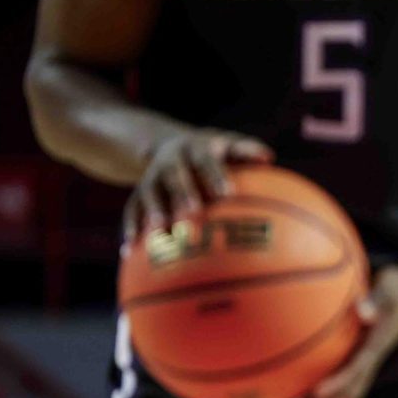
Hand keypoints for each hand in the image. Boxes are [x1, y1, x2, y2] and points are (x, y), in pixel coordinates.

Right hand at [123, 129, 272, 241]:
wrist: (171, 144)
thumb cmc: (213, 152)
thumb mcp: (227, 145)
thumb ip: (247, 151)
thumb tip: (267, 156)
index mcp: (195, 149)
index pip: (207, 161)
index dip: (216, 175)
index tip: (228, 193)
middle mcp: (171, 160)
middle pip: (175, 175)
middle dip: (184, 192)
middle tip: (194, 212)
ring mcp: (152, 177)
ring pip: (150, 192)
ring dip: (153, 210)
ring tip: (160, 230)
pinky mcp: (139, 193)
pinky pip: (132, 210)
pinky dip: (131, 228)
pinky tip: (130, 253)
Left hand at [283, 267, 397, 397]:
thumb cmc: (397, 288)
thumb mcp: (393, 286)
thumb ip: (378, 299)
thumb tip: (363, 310)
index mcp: (378, 345)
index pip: (359, 369)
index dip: (338, 383)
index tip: (316, 392)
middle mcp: (372, 359)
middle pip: (350, 393)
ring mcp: (366, 362)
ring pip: (344, 393)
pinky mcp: (358, 359)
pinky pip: (338, 380)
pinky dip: (318, 391)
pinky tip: (294, 387)